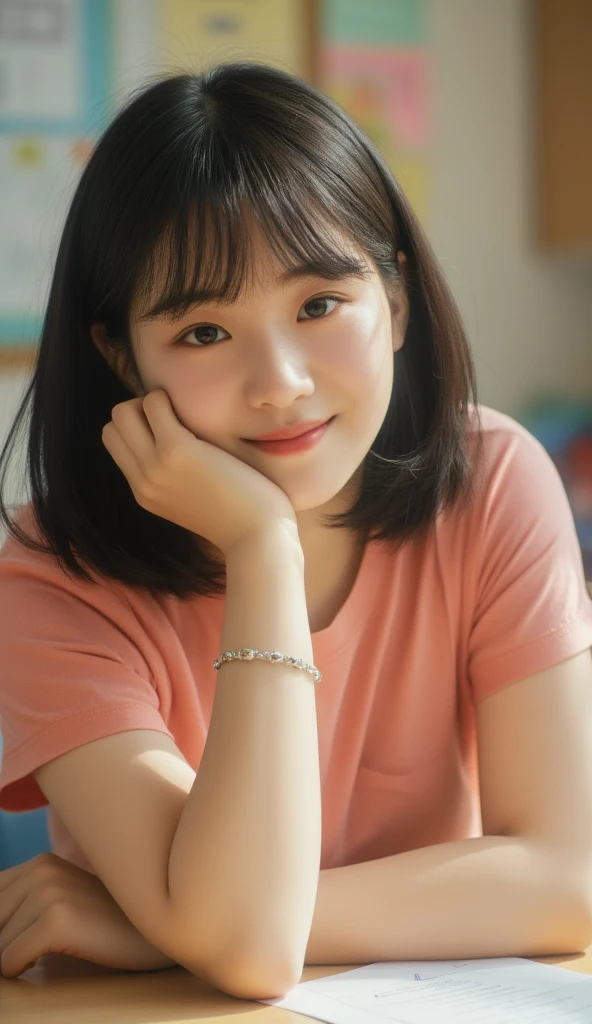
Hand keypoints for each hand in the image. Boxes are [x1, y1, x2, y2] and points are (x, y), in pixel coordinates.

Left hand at [0, 853, 175, 977]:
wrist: (162, 929)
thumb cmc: (112, 926)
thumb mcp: (65, 904)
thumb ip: (26, 907)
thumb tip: (0, 934)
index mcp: (40, 864)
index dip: (2, 929)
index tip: (21, 938)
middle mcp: (42, 870)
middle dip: (5, 944)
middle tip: (38, 951)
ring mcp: (50, 891)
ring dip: (13, 959)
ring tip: (49, 954)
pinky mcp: (58, 919)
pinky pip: (9, 959)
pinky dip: (20, 969)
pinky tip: (48, 962)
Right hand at [102, 389, 297, 556]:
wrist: (257, 537)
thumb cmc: (239, 517)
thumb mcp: (192, 503)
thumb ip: (174, 481)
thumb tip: (176, 449)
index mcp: (144, 493)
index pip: (115, 445)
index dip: (137, 426)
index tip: (167, 427)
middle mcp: (142, 481)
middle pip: (112, 425)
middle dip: (138, 411)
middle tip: (174, 418)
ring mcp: (155, 466)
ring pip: (122, 412)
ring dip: (150, 402)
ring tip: (183, 415)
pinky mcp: (176, 450)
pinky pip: (154, 404)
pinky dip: (167, 397)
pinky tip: (195, 410)